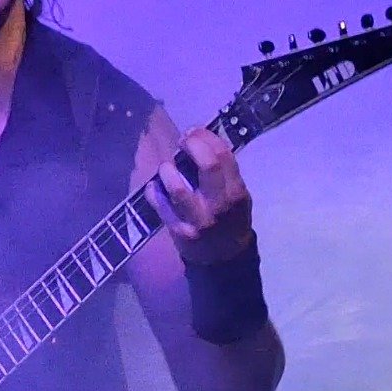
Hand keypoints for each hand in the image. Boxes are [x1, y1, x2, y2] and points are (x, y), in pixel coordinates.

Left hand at [145, 127, 253, 264]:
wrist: (223, 259)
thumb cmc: (230, 219)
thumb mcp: (237, 197)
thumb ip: (223, 173)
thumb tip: (200, 139)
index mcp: (236, 193)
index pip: (223, 156)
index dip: (206, 137)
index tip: (195, 131)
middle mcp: (218, 205)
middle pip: (206, 165)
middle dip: (192, 144)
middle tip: (183, 141)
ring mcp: (196, 220)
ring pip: (177, 186)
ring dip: (168, 169)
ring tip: (168, 168)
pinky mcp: (177, 230)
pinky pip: (159, 204)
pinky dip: (153, 191)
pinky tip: (155, 188)